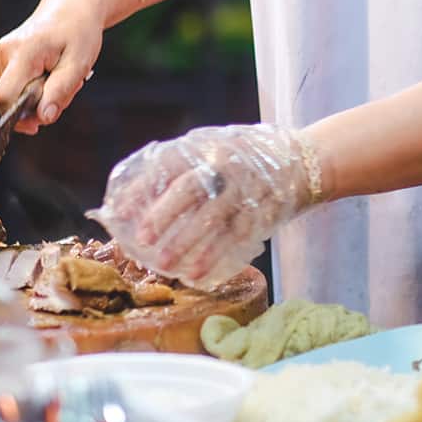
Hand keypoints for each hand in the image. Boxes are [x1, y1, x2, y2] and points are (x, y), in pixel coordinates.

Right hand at [0, 0, 102, 133]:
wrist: (72, 8)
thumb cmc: (78, 32)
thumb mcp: (78, 64)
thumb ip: (59, 92)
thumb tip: (42, 118)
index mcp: (23, 52)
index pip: (5, 96)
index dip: (18, 118)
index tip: (38, 125)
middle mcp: (5, 52)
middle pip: (10, 99)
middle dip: (37, 104)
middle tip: (66, 87)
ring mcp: (1, 54)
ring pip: (14, 94)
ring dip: (39, 95)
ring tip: (60, 75)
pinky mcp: (3, 58)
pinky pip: (15, 86)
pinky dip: (34, 87)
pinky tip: (49, 72)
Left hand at [87, 123, 314, 288]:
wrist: (303, 162)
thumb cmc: (245, 158)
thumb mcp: (214, 148)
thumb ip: (182, 167)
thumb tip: (136, 200)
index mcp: (206, 147)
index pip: (167, 165)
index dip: (141, 187)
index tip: (118, 210)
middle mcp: (225, 165)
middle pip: (190, 189)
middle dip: (163, 215)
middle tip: (141, 239)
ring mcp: (246, 189)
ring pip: (213, 218)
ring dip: (188, 244)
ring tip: (166, 265)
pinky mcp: (263, 212)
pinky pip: (236, 238)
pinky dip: (215, 257)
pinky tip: (196, 274)